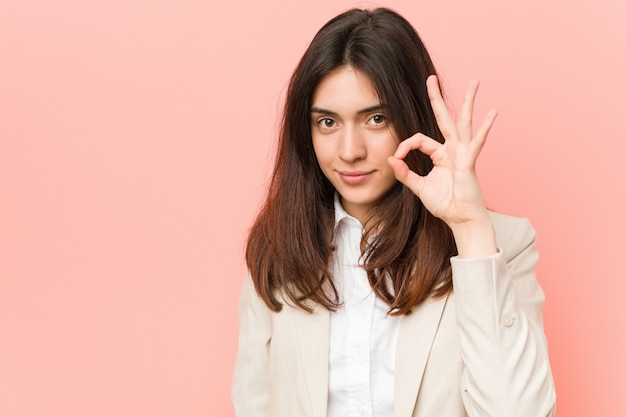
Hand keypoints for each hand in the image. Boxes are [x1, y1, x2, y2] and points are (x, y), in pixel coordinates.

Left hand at [387, 75, 497, 256]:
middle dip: (436, 98)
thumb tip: (391, 160)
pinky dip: (484, 129)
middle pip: (443, 118)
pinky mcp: (469, 162)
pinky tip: (492, 114)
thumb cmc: (445, 204)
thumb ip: (405, 174)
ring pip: (463, 122)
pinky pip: (476, 143)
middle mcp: (452, 149)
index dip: (405, 146)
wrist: (461, 219)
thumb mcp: (419, 188)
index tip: (397, 158)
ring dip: (467, 102)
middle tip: (431, 78)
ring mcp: (463, 153)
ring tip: (474, 82)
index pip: (419, 139)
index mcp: (440, 154)